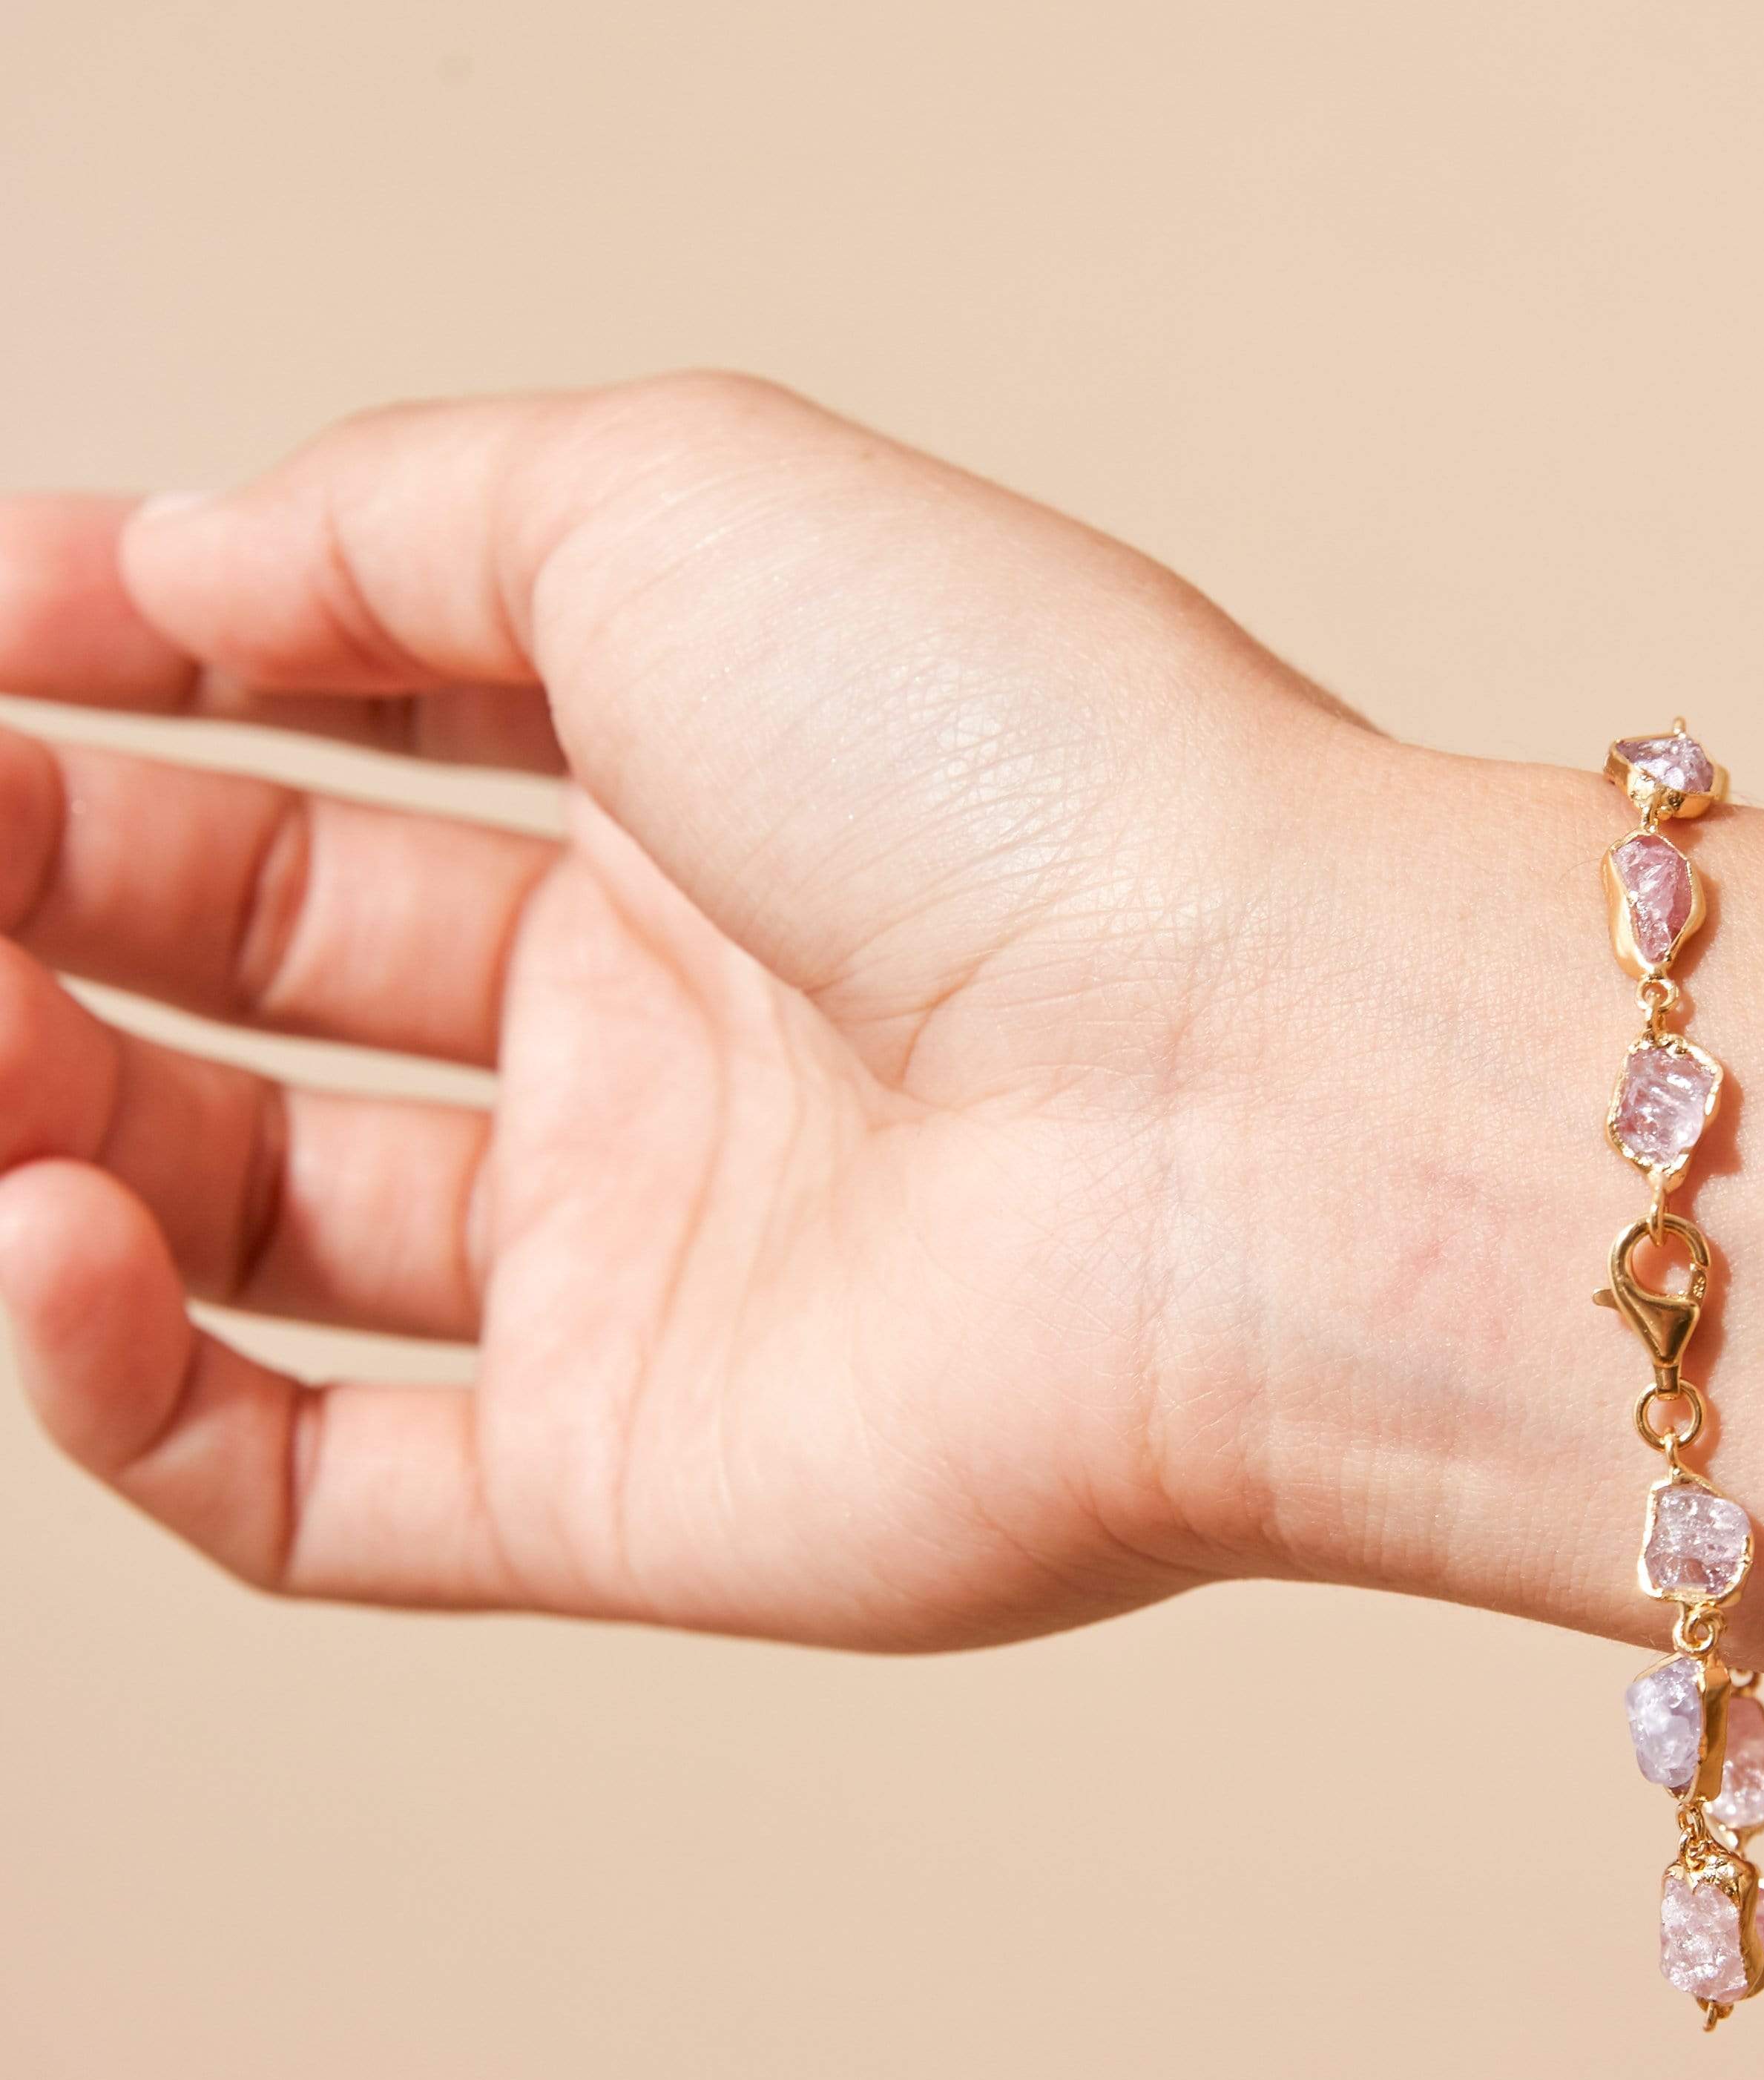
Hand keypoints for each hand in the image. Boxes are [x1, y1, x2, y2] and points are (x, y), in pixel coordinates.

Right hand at [0, 374, 1396, 1645]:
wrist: (1244, 1100)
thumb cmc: (1028, 775)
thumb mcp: (679, 507)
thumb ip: (394, 518)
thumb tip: (166, 558)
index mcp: (705, 790)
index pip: (344, 731)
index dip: (126, 678)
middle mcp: (676, 1036)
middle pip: (271, 963)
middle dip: (52, 889)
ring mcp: (650, 1274)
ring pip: (245, 1223)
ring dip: (41, 1120)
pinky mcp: (633, 1488)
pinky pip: (309, 1481)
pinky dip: (121, 1383)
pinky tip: (42, 1233)